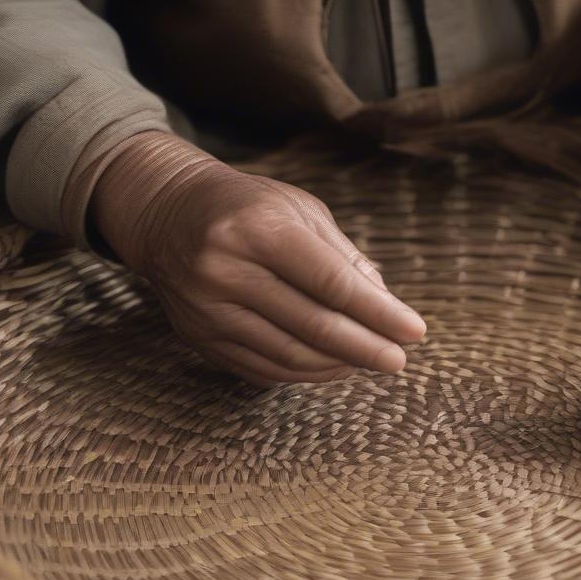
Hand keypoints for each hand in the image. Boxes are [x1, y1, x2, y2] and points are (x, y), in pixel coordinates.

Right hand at [90, 132, 425, 385]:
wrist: (166, 213)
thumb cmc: (248, 206)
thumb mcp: (300, 210)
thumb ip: (344, 256)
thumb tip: (386, 305)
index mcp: (257, 227)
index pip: (332, 283)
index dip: (379, 313)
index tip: (415, 332)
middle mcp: (225, 268)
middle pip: (313, 325)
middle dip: (366, 348)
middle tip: (398, 360)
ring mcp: (206, 308)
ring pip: (289, 354)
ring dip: (338, 365)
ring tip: (369, 362)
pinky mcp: (197, 336)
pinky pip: (262, 368)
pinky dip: (304, 373)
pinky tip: (332, 366)